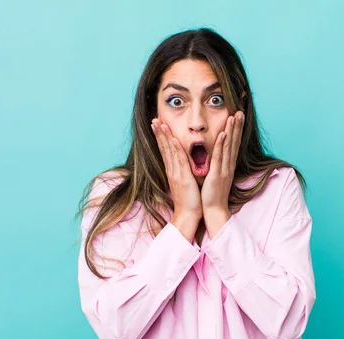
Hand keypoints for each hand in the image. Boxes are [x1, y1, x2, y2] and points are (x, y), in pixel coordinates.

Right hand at [151, 119, 201, 241]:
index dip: (161, 136)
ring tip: (159, 123)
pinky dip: (176, 150)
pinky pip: (179, 161)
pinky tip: (173, 140)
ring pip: (169, 151)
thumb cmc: (189, 199)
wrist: (188, 215)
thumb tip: (182, 163)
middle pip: (164, 147)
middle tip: (154, 119)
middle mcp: (172, 170)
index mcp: (173, 170)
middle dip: (159, 132)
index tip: (157, 124)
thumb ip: (182, 171)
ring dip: (164, 137)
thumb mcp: (184, 181)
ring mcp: (176, 173)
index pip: (165, 150)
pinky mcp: (183, 178)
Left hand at [201, 111, 244, 237]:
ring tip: (234, 117)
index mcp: (227, 165)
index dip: (236, 130)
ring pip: (228, 146)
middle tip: (240, 111)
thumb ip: (218, 165)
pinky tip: (223, 134)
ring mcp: (224, 169)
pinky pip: (219, 157)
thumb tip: (218, 155)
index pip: (233, 144)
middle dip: (237, 126)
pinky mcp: (217, 174)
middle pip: (234, 142)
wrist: (213, 210)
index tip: (237, 116)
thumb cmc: (213, 194)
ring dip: (232, 131)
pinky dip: (222, 145)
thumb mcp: (216, 176)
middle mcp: (228, 165)